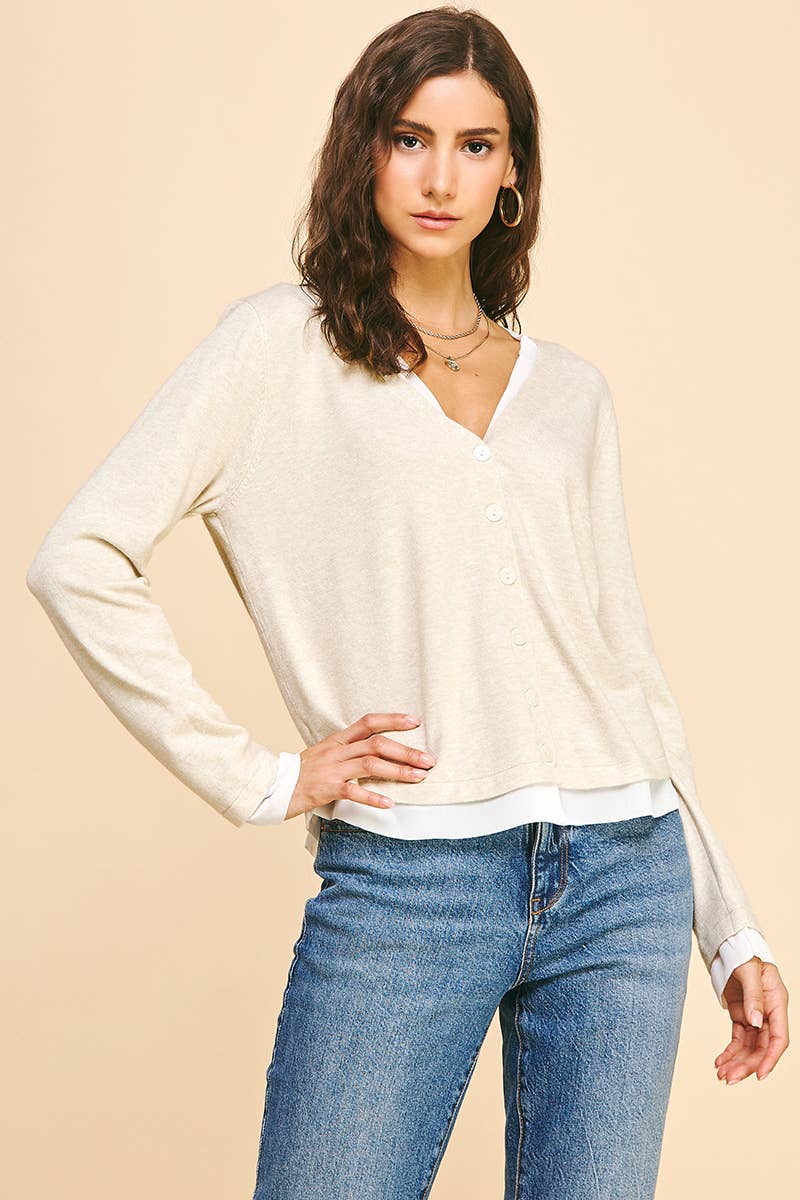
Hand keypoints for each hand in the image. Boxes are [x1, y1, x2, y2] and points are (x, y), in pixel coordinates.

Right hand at [283, 711, 435, 821]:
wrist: (271, 787)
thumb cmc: (301, 774)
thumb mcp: (324, 755)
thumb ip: (347, 751)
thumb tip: (377, 753)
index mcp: (337, 740)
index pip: (368, 722)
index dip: (392, 719)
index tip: (415, 721)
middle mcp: (336, 751)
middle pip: (377, 744)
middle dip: (406, 751)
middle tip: (429, 760)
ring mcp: (331, 769)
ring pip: (370, 765)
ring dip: (398, 771)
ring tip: (418, 778)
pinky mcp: (325, 789)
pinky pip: (353, 791)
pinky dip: (373, 797)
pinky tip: (389, 803)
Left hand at [715, 958, 788, 1082]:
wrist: (731, 947)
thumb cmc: (744, 954)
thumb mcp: (749, 971)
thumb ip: (754, 996)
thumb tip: (756, 1022)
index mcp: (777, 1003)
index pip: (779, 1038)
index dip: (770, 1058)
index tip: (759, 1076)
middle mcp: (768, 1013)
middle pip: (761, 1047)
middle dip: (746, 1065)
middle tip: (729, 1079)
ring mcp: (755, 1016)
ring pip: (748, 1047)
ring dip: (736, 1062)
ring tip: (721, 1075)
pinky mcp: (741, 1016)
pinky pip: (737, 1039)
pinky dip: (729, 1052)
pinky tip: (719, 1062)